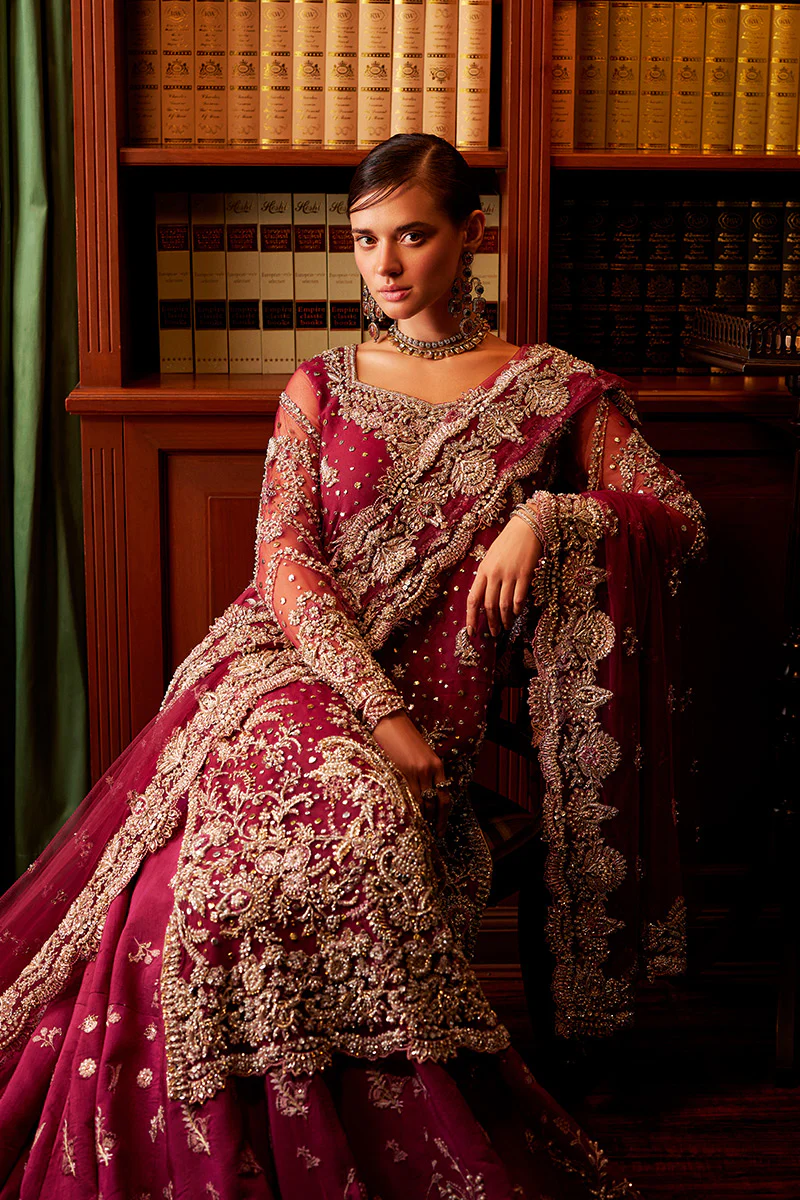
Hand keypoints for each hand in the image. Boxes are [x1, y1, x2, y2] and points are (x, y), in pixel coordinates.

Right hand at [371, 711, 451, 836]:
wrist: (390, 722)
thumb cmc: (403, 737)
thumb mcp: (420, 755)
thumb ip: (424, 773)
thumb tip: (424, 794)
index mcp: (437, 764)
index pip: (446, 794)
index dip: (445, 813)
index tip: (442, 826)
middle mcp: (431, 769)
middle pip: (440, 801)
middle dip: (439, 820)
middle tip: (437, 834)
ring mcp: (419, 770)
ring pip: (425, 801)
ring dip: (425, 817)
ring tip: (423, 829)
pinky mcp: (405, 771)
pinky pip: (412, 795)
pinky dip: (413, 808)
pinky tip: (412, 818)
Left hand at [466, 513, 542, 637]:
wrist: (526, 526)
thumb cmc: (508, 542)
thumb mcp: (490, 557)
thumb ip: (486, 576)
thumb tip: (484, 598)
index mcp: (483, 570)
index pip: (473, 599)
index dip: (470, 618)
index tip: (471, 632)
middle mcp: (494, 574)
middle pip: (489, 605)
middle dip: (490, 623)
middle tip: (493, 633)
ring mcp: (510, 574)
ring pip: (504, 605)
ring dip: (504, 619)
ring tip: (505, 627)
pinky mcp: (525, 574)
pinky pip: (519, 598)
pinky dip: (517, 609)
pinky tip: (517, 614)